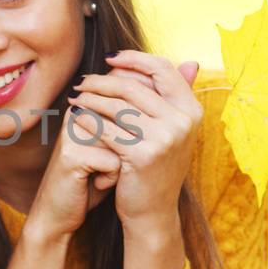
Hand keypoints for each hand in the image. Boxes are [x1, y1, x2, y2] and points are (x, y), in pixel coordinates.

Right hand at [20, 99, 125, 244]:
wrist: (58, 213)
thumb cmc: (90, 182)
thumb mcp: (112, 149)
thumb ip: (126, 128)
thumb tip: (155, 113)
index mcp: (85, 107)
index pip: (128, 111)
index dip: (129, 139)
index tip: (108, 155)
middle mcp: (76, 114)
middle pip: (127, 126)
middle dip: (126, 151)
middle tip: (104, 167)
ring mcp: (72, 132)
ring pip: (124, 143)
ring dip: (120, 164)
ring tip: (100, 174)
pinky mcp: (72, 154)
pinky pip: (114, 162)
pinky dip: (111, 178)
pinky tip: (95, 183)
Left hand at [66, 53, 202, 239]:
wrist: (152, 210)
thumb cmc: (157, 166)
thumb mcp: (174, 130)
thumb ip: (177, 97)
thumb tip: (191, 61)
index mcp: (192, 110)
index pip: (163, 69)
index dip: (135, 58)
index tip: (110, 58)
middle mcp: (182, 122)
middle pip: (133, 86)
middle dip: (102, 81)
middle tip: (82, 81)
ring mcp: (164, 138)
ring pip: (116, 106)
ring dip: (90, 98)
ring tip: (76, 97)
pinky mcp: (141, 155)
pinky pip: (106, 128)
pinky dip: (87, 120)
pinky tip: (76, 117)